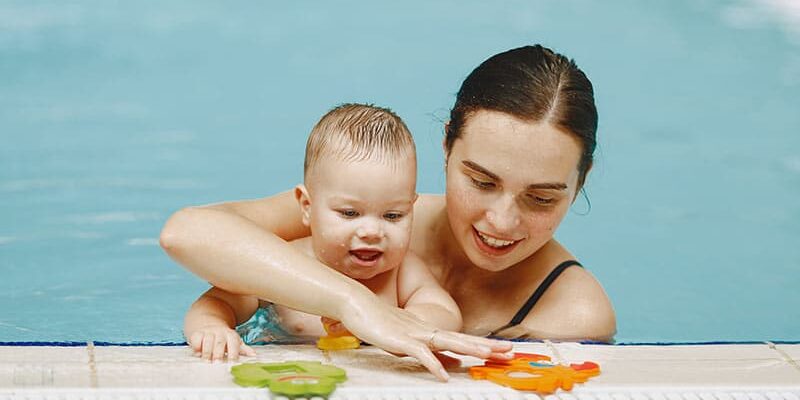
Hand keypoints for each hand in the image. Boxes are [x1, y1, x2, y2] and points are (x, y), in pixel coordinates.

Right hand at [187, 326, 255, 361]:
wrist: (210, 324)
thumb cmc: (225, 338)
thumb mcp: (235, 342)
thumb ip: (243, 349)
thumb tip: (254, 355)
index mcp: (231, 335)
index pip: (234, 343)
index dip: (233, 353)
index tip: (233, 363)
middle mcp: (220, 332)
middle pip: (220, 342)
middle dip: (218, 353)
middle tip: (217, 364)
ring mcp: (208, 332)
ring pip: (208, 341)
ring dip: (207, 352)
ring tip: (206, 362)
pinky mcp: (197, 333)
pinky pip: (196, 338)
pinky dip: (196, 346)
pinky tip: (197, 353)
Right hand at [337, 297, 512, 381]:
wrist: (357, 304)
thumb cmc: (379, 321)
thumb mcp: (409, 341)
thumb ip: (430, 352)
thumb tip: (452, 364)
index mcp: (429, 331)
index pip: (462, 338)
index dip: (483, 344)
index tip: (503, 350)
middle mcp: (426, 330)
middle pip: (462, 339)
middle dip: (486, 346)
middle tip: (509, 352)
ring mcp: (414, 333)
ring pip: (447, 342)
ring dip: (468, 349)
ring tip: (488, 357)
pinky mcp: (400, 340)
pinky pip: (420, 353)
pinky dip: (433, 364)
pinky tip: (443, 375)